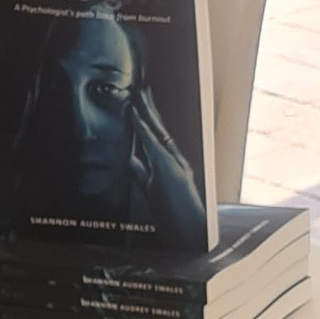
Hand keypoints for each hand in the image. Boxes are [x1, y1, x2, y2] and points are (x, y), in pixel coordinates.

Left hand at [129, 86, 211, 249]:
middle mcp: (174, 158)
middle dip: (149, 108)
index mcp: (169, 162)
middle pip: (159, 127)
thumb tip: (130, 159)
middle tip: (141, 89)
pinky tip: (135, 115)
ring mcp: (173, 161)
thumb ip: (142, 173)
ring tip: (138, 94)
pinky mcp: (169, 167)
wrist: (189, 230)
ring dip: (146, 111)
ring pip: (157, 130)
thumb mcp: (152, 189)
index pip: (156, 135)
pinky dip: (143, 128)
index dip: (147, 118)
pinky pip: (153, 143)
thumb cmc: (174, 213)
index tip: (140, 102)